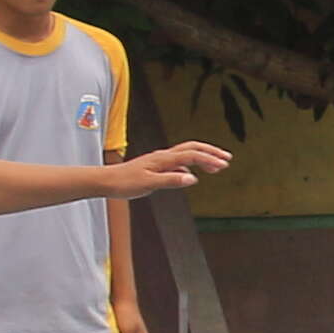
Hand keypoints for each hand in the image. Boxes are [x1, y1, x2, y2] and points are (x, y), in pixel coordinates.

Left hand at [110, 140, 231, 198]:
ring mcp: (160, 160)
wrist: (107, 181)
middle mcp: (163, 156)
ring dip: (203, 157)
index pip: (192, 156)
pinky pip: (179, 162)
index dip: (209, 159)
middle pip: (192, 148)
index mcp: (163, 159)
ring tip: (216, 166)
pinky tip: (192, 176)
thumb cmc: (125, 183)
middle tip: (227, 158)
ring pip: (186, 153)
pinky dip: (191, 165)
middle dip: (211, 152)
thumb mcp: (149, 184)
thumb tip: (193, 179)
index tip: (223, 166)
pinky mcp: (157, 166)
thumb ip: (171, 181)